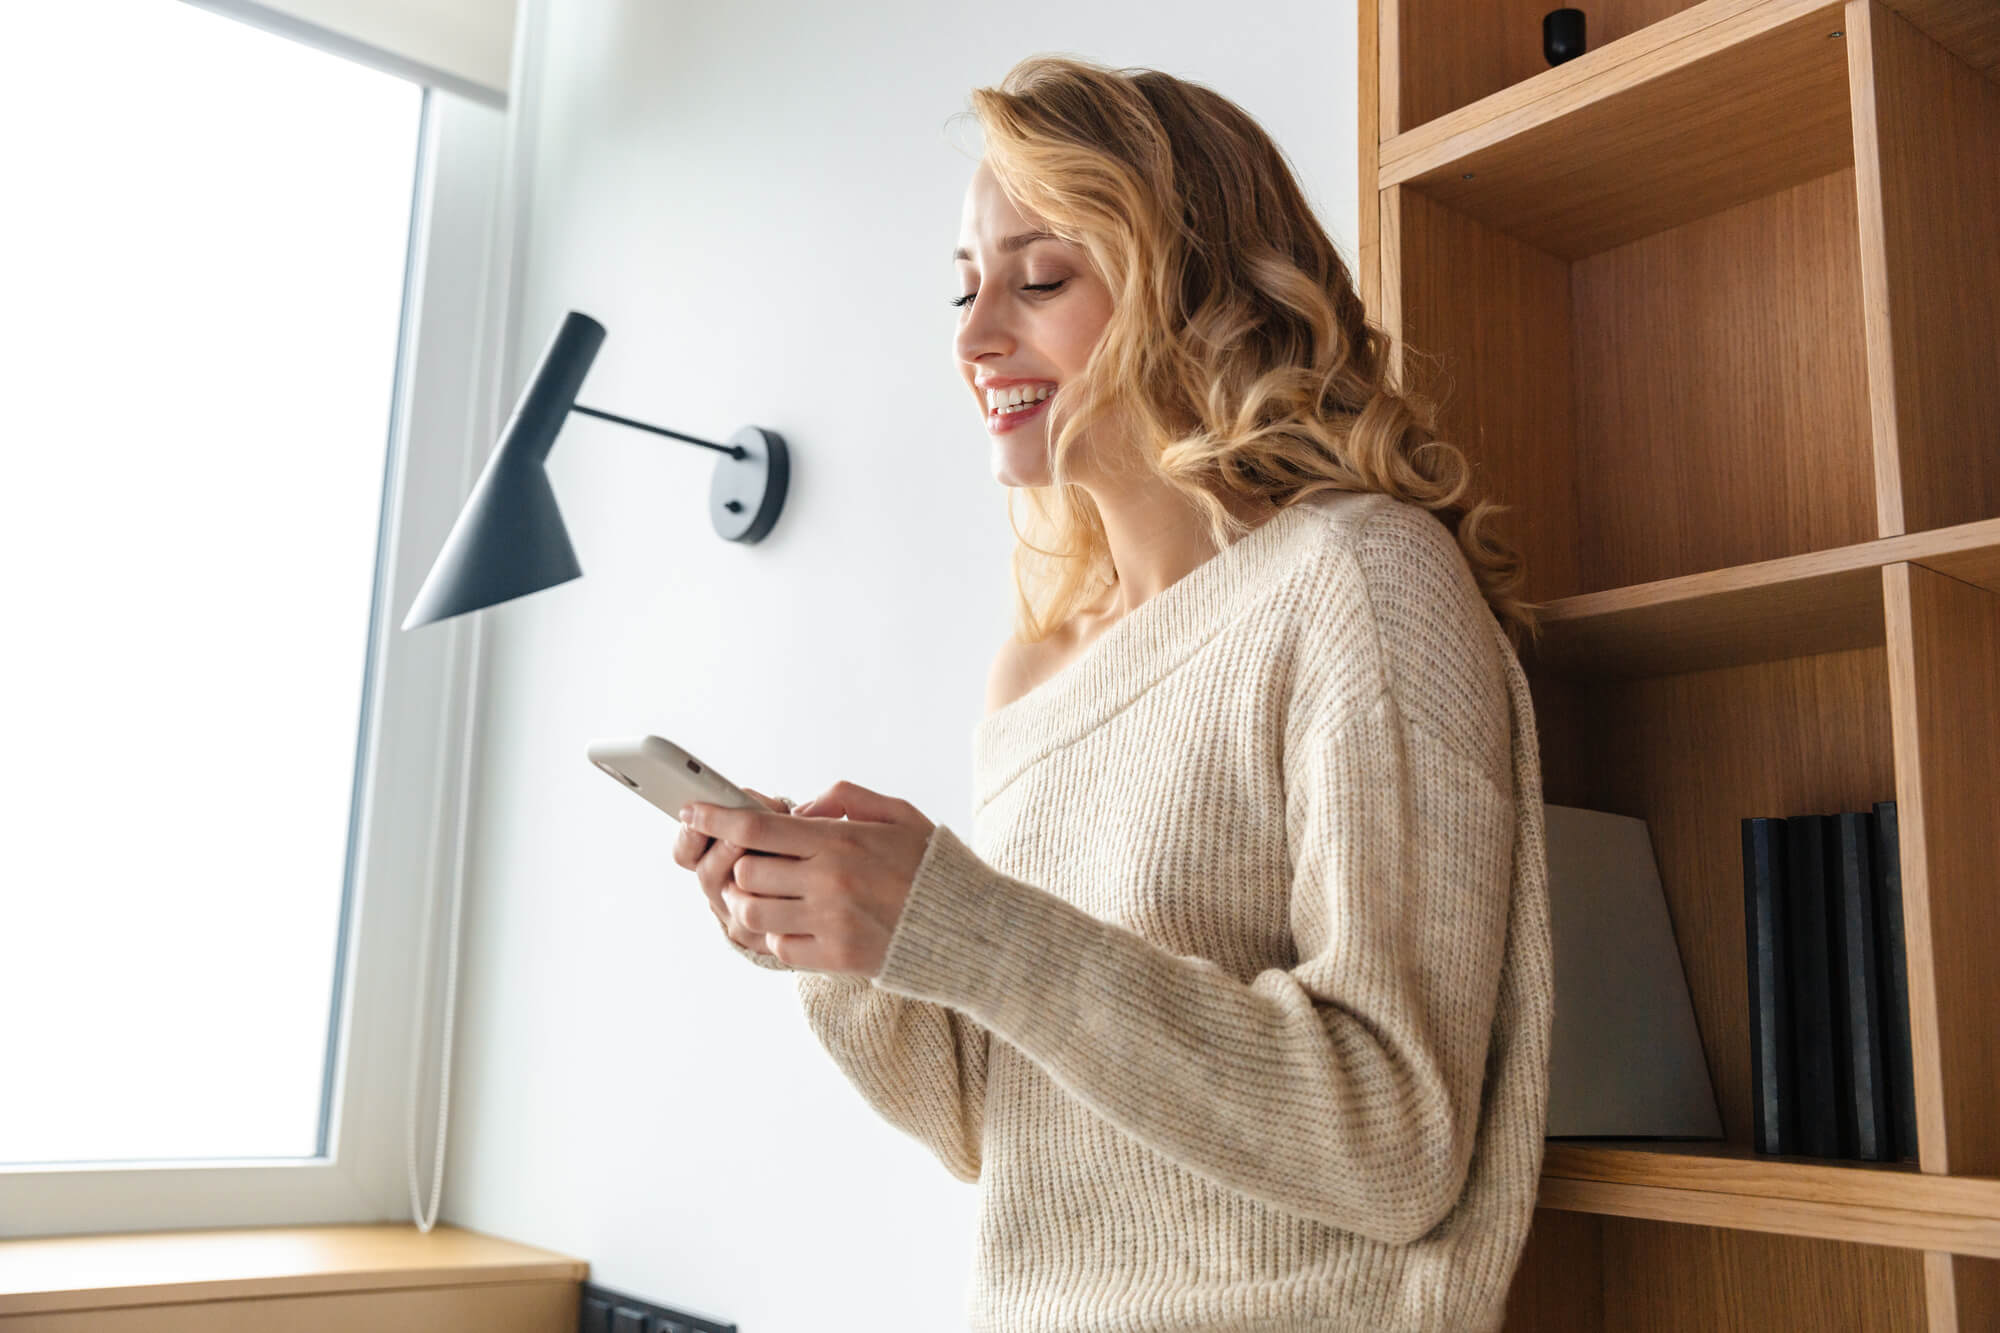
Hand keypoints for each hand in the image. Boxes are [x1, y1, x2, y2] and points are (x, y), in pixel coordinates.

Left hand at [682, 780, 934, 977]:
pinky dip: (773, 933)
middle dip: (738, 862)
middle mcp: (830, 882)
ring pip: (752, 912)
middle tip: (748, 860)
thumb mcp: (898, 814)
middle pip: (746, 870)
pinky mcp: (836, 957)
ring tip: (760, 894)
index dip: (715, 818)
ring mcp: (830, 923)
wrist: (969, 927)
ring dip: (746, 901)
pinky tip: (789, 922)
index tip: (691, 811)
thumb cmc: (930, 866)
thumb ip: (845, 800)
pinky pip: (777, 947)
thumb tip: (799, 811)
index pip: (757, 828)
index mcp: (842, 841)